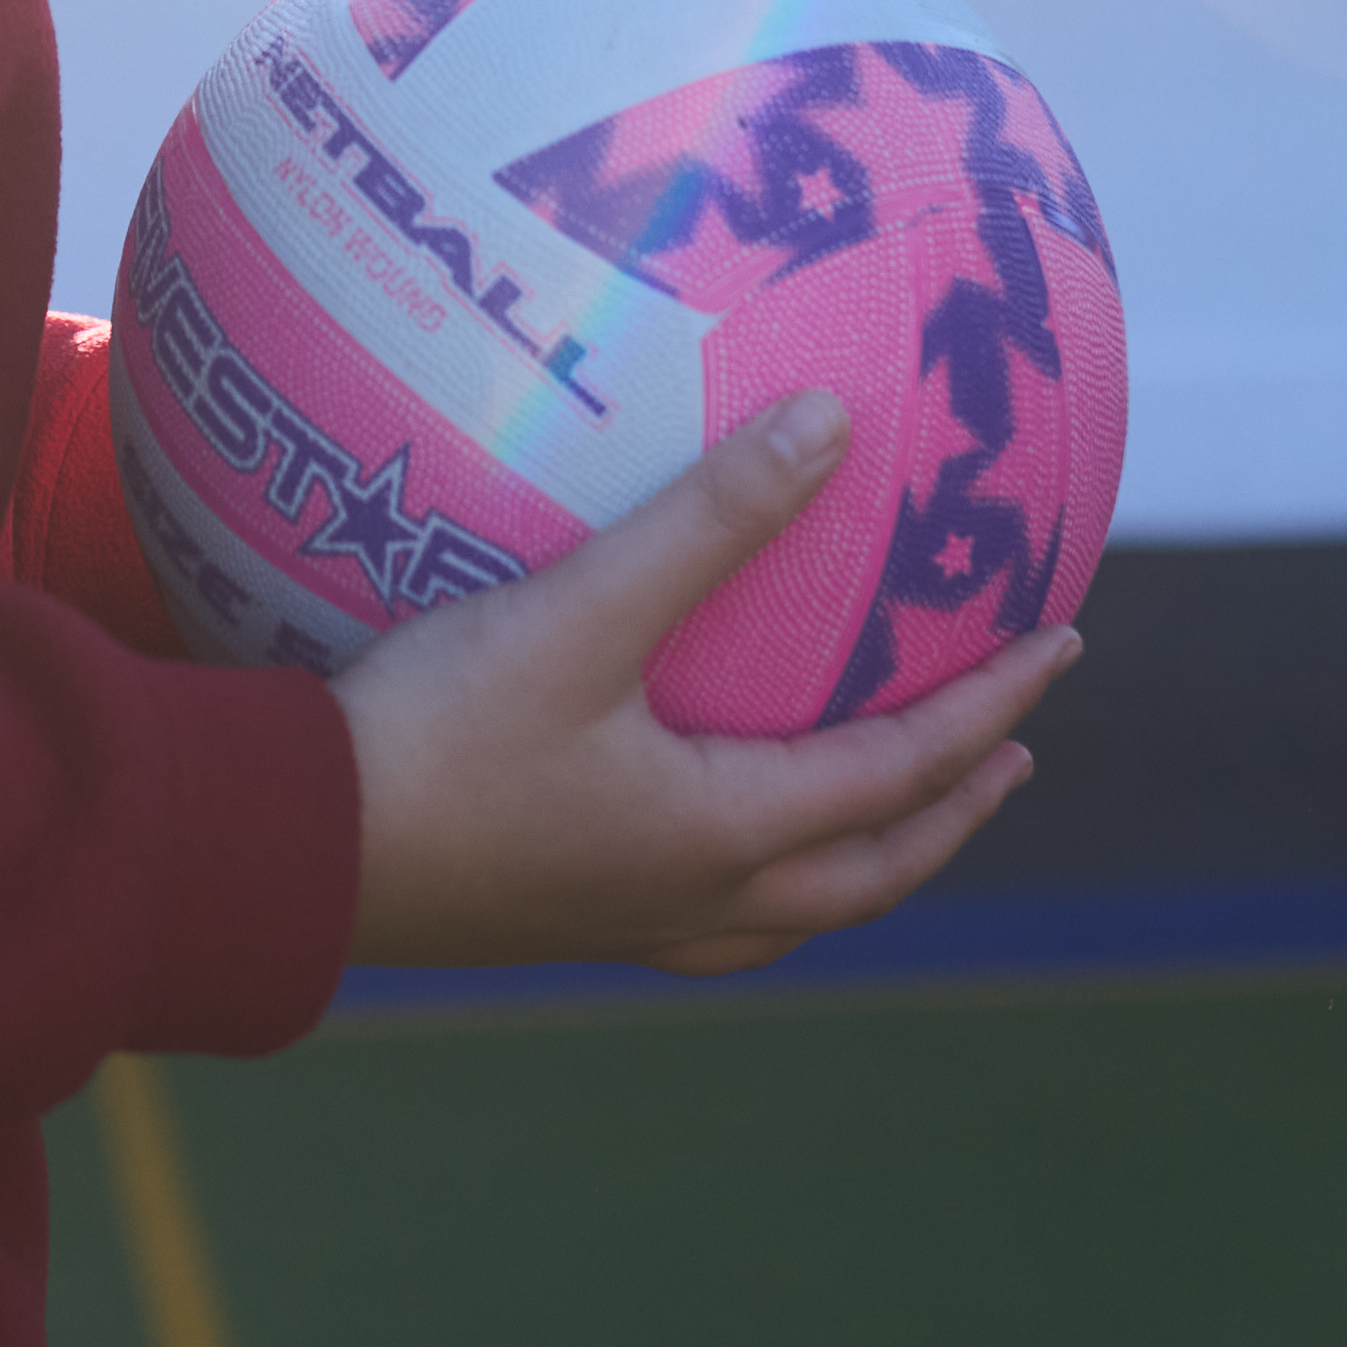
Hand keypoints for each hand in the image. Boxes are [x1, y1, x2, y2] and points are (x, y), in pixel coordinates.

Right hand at [328, 390, 1079, 976]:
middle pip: (867, 871)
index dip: (991, 704)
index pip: (901, 769)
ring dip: (863, 861)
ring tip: (891, 812)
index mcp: (722, 829)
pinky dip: (760, 885)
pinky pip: (705, 919)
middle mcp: (692, 894)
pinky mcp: (554, 923)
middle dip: (951, 810)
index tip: (1061, 646)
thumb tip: (831, 422)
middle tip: (1010, 754)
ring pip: (789, 912)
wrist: (285, 853)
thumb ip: (707, 520)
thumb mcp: (580, 611)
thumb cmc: (435, 734)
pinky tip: (714, 841)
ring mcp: (620, 922)